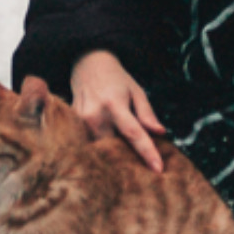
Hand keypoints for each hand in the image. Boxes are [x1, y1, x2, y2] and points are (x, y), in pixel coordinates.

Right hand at [69, 49, 165, 171]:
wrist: (88, 64)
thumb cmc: (116, 78)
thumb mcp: (136, 91)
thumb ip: (147, 113)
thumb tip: (160, 132)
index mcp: (114, 104)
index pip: (133, 133)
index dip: (147, 152)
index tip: (158, 168)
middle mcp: (95, 114)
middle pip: (114, 147)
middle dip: (128, 158)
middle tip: (142, 168)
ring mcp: (81, 121)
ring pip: (100, 149)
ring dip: (113, 155)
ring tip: (125, 159)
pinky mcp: (72, 124)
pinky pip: (89, 144)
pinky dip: (101, 149)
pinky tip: (108, 151)